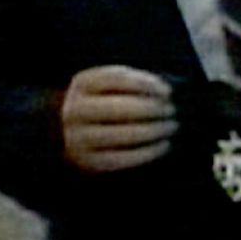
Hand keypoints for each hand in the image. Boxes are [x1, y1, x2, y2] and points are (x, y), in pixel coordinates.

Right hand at [61, 65, 176, 171]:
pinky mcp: (87, 161)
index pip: (116, 78)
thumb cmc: (104, 101)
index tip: (168, 91)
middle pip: (119, 108)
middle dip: (151, 109)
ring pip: (121, 134)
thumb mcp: (111, 84)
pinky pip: (121, 158)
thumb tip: (166, 92)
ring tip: (171, 126)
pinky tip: (164, 145)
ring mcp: (77, 137)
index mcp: (83, 84)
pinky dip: (147, 152)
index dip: (145, 84)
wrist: (68, 130)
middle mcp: (75, 110)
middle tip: (172, 110)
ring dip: (153, 131)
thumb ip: (134, 82)